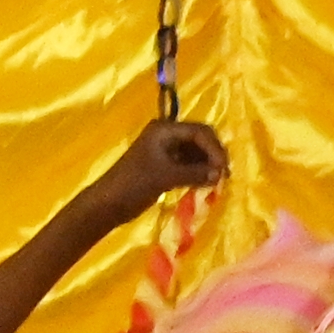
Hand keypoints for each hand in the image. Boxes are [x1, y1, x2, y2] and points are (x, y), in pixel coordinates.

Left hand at [95, 119, 227, 222]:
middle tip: (223, 176)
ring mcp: (165, 150)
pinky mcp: (164, 165)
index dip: (214, 148)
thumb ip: (194, 173)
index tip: (223, 170)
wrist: (110, 202)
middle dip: (213, 155)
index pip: (199, 131)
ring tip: (216, 182)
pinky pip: (188, 163)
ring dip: (207, 164)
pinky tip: (205, 183)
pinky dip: (198, 172)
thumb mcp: (166, 176)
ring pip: (195, 152)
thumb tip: (218, 174)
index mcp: (165, 129)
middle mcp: (167, 135)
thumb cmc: (134, 184)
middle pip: (199, 138)